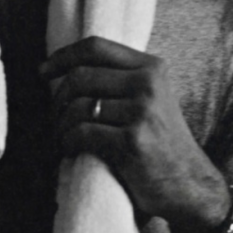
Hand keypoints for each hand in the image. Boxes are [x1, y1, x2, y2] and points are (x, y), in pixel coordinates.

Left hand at [41, 36, 231, 232]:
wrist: (189, 185)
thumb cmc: (161, 142)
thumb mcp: (151, 98)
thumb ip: (121, 79)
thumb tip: (67, 69)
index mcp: (151, 68)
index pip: (96, 47)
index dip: (63, 56)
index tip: (43, 71)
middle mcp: (148, 84)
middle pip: (80, 77)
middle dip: (58, 99)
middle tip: (54, 118)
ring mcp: (141, 112)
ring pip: (77, 107)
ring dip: (60, 125)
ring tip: (63, 137)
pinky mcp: (131, 142)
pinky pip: (81, 133)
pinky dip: (68, 143)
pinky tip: (71, 150)